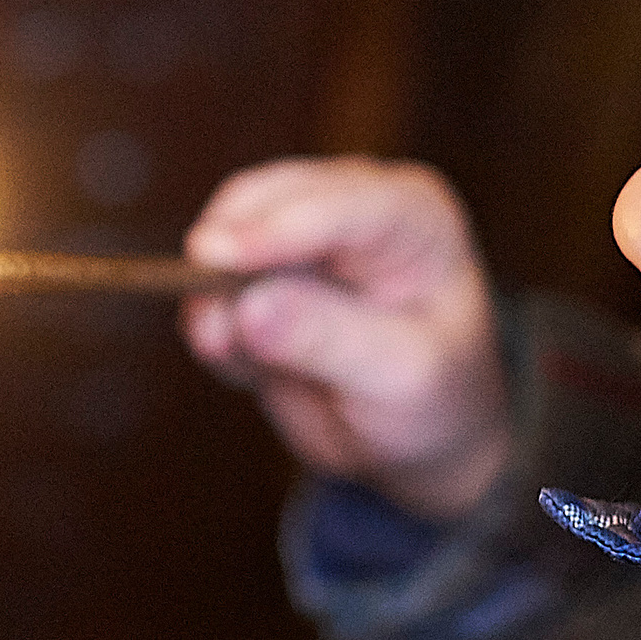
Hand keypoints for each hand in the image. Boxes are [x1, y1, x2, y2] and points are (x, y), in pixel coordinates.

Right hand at [183, 157, 510, 522]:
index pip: (344, 204)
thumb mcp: (398, 379)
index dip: (280, 227)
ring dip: (210, 295)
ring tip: (221, 348)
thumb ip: (327, 339)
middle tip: (206, 316)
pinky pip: (207, 292)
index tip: (223, 256)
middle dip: (229, 253)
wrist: (415, 438)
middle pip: (267, 201)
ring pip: (225, 239)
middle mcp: (354, 210)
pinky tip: (243, 367)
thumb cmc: (434, 398)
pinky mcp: (256, 280)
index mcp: (414, 218)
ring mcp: (298, 242)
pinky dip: (210, 326)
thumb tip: (247, 306)